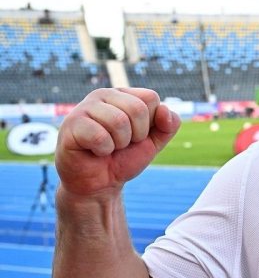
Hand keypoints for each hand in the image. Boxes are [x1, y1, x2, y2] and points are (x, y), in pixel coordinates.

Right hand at [55, 88, 179, 200]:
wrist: (99, 184)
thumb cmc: (124, 158)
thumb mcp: (154, 142)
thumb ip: (168, 125)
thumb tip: (164, 109)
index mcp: (123, 94)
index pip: (150, 98)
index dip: (149, 124)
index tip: (135, 135)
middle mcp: (102, 95)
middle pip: (137, 108)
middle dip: (136, 135)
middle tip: (121, 144)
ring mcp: (84, 107)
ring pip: (119, 121)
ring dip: (119, 143)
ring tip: (108, 147)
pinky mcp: (71, 124)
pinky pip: (100, 136)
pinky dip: (103, 150)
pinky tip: (94, 151)